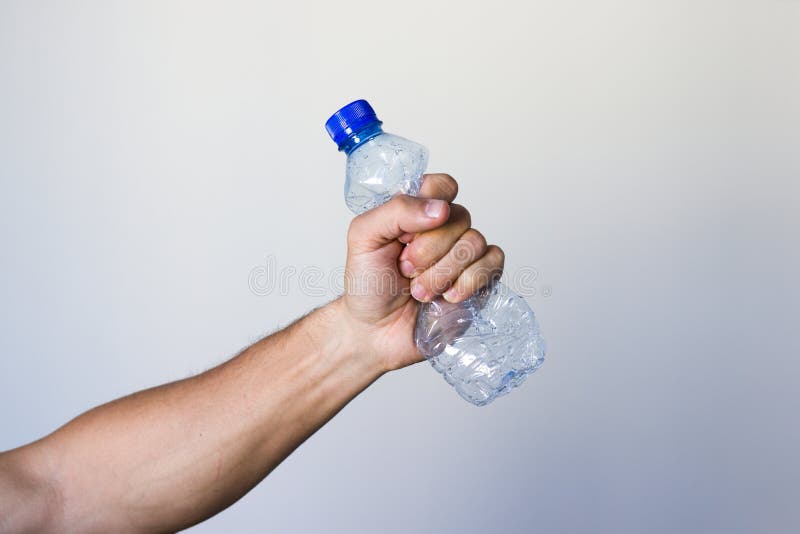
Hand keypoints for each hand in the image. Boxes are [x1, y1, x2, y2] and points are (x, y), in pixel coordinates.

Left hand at [338, 174, 504, 372]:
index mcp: (417, 212)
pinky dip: (469, 281)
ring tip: (419, 291)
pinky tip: (447, 296)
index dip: (432, 202)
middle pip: (459, 216)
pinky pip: (493, 263)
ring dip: (442, 272)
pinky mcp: (480, 280)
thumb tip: (439, 208)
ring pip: (475, 242)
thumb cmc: (368, 285)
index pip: (441, 186)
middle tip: (404, 269)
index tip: (409, 231)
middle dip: (428, 250)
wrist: (375, 333)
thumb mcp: (364, 238)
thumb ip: (395, 211)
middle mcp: (444, 229)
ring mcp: (464, 255)